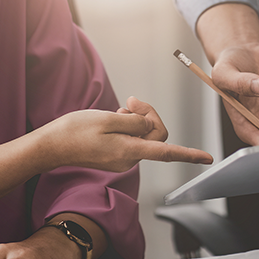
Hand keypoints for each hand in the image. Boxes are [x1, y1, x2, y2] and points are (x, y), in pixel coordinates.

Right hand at [38, 97, 211, 170]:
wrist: (51, 146)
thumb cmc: (74, 132)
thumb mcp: (108, 119)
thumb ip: (134, 122)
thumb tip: (148, 126)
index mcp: (129, 151)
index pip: (167, 152)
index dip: (189, 154)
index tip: (208, 158)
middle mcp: (129, 159)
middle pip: (156, 135)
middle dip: (149, 115)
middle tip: (132, 100)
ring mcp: (122, 158)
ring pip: (143, 135)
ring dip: (135, 118)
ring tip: (118, 109)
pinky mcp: (115, 155)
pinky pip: (131, 138)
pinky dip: (126, 125)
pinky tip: (113, 117)